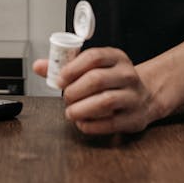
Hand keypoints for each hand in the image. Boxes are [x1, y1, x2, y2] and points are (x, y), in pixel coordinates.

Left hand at [33, 47, 159, 134]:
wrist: (144, 97)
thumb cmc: (112, 81)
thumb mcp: (94, 67)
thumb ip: (66, 66)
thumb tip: (39, 66)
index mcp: (116, 58)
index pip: (94, 57)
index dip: (72, 68)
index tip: (59, 79)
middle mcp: (127, 75)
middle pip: (97, 79)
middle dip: (74, 91)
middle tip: (66, 97)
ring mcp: (134, 97)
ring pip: (105, 101)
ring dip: (81, 109)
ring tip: (71, 112)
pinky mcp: (134, 118)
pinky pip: (111, 123)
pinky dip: (91, 125)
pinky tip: (82, 122)